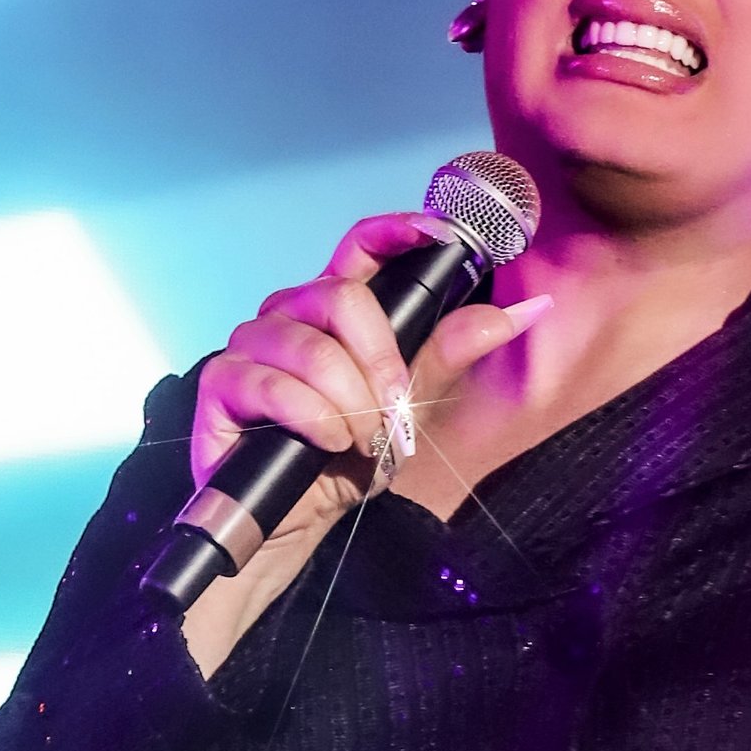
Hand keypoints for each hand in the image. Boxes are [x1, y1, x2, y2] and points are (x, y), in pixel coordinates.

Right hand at [191, 210, 537, 495]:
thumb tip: (528, 310)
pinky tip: (324, 444)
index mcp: (337, 309)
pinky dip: (315, 421)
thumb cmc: (348, 457)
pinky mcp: (223, 382)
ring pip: (313, 348)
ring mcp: (252, 343)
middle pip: (342, 298)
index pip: (362, 247)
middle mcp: (291, 313)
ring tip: (361, 441)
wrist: (297, 519)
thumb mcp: (414, 405)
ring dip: (352, 404)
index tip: (439, 235)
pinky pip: (276, 387)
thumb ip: (455, 351)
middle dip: (382, 364)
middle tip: (395, 414)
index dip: (397, 231)